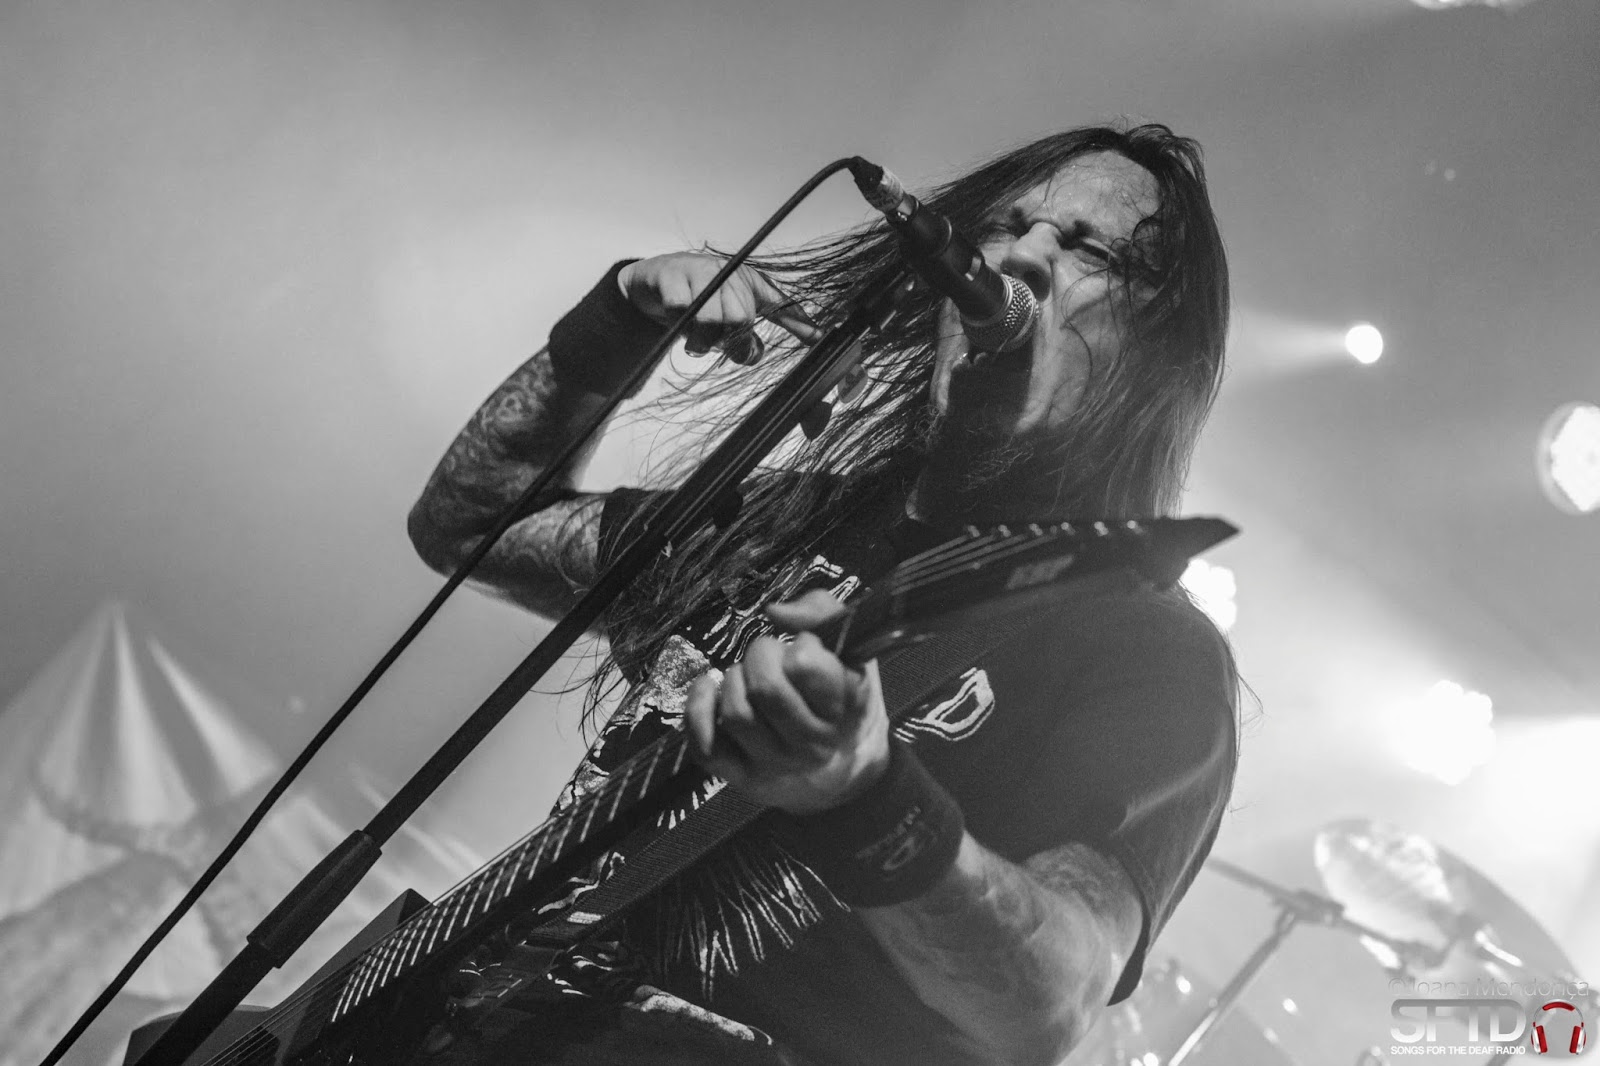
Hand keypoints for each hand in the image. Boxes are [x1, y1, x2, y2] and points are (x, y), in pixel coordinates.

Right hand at [618, 252, 821, 363]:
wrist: (650, 281)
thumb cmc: (695, 300)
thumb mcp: (724, 319)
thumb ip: (743, 339)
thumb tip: (754, 355)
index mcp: (747, 283)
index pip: (779, 304)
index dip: (799, 322)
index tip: (820, 338)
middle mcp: (728, 273)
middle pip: (740, 318)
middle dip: (729, 342)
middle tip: (718, 345)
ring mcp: (699, 271)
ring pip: (710, 318)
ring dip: (700, 338)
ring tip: (694, 338)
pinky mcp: (672, 276)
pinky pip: (680, 311)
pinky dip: (676, 323)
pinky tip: (674, 320)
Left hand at [685, 590, 889, 815]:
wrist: (839, 762)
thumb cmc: (836, 692)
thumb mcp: (847, 649)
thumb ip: (821, 612)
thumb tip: (774, 611)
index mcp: (844, 709)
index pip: (806, 667)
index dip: (801, 643)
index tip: (803, 646)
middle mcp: (813, 745)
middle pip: (765, 689)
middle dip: (760, 656)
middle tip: (770, 656)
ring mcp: (775, 765)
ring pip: (736, 714)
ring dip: (734, 681)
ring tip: (748, 677)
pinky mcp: (740, 778)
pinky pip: (705, 746)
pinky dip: (699, 709)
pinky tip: (712, 689)